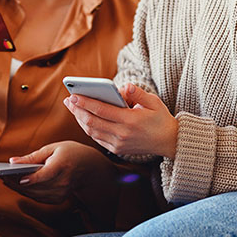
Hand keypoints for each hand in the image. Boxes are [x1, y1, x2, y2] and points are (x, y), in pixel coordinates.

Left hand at [3, 141, 113, 204]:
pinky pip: (38, 198)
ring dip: (19, 188)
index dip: (32, 178)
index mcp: (62, 165)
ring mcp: (62, 192)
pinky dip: (27, 192)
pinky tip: (17, 184)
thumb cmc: (69, 153)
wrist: (88, 166)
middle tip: (2, 176)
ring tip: (6, 179)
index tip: (19, 178)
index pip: (46, 175)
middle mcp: (63, 181)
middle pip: (36, 187)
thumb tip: (13, 161)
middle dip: (17, 183)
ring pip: (35, 194)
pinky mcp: (58, 199)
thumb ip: (32, 156)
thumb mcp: (52, 148)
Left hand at [64, 83, 178, 157]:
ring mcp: (118, 144)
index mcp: (131, 120)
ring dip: (80, 120)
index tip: (73, 95)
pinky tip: (83, 119)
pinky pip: (97, 138)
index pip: (102, 110)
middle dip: (77, 110)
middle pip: (93, 122)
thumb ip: (138, 93)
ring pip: (92, 132)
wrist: (169, 142)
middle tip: (68, 100)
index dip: (85, 103)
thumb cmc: (160, 118)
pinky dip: (88, 128)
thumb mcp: (154, 102)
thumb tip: (124, 86)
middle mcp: (122, 134)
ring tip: (73, 108)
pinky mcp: (117, 150)